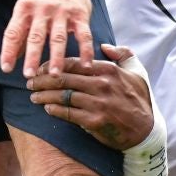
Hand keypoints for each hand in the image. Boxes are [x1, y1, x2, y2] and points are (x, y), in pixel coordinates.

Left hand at [0, 0, 95, 76]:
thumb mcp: (26, 8)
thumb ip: (20, 32)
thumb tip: (12, 58)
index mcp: (25, 8)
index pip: (14, 32)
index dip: (9, 51)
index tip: (7, 68)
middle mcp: (42, 9)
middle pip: (36, 36)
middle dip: (32, 56)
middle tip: (29, 74)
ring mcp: (62, 12)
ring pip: (58, 37)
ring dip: (57, 57)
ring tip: (55, 74)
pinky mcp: (80, 15)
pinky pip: (83, 35)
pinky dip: (85, 51)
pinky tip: (85, 65)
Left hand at [27, 45, 151, 149]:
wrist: (146, 130)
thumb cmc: (139, 99)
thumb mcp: (137, 71)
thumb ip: (122, 54)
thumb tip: (104, 45)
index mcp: (108, 70)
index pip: (73, 63)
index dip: (53, 65)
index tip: (40, 68)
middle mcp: (102, 84)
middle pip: (63, 78)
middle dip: (42, 80)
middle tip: (30, 82)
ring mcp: (98, 103)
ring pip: (63, 95)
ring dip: (44, 95)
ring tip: (33, 96)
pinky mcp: (95, 121)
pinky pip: (69, 113)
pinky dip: (55, 110)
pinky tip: (47, 108)